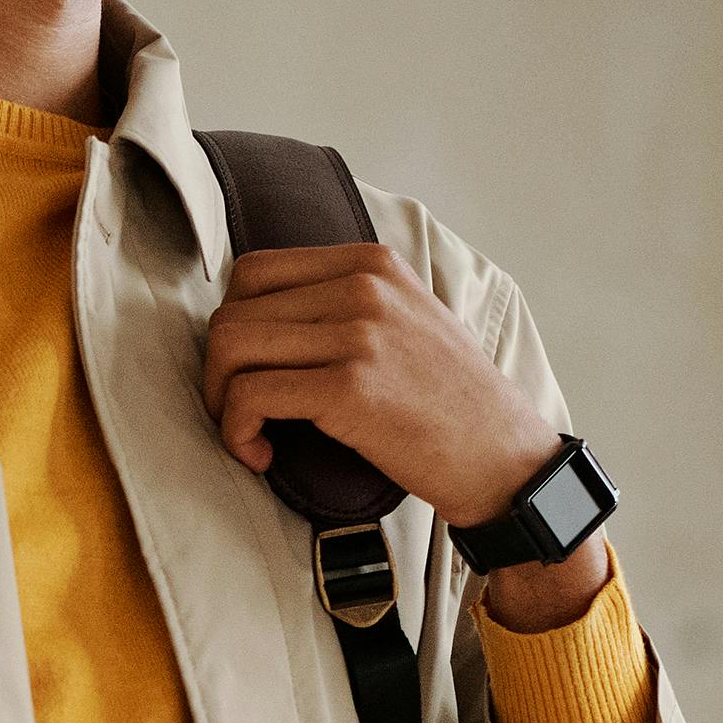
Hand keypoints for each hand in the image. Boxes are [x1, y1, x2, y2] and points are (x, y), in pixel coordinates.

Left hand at [201, 240, 613, 629]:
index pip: (254, 270)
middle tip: (239, 411)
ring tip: (248, 433)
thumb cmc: (450, 403)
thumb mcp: (408, 320)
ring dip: (221, 400)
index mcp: (371, 263)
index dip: (234, 324)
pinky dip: (237, 431)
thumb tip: (262, 314)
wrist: (504, 459)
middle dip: (219, 368)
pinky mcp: (349, 388)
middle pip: (234, 310)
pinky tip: (261, 454)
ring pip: (231, 346)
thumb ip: (346, 302)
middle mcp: (363, 287)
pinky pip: (250, 395)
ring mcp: (358, 334)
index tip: (247, 370)